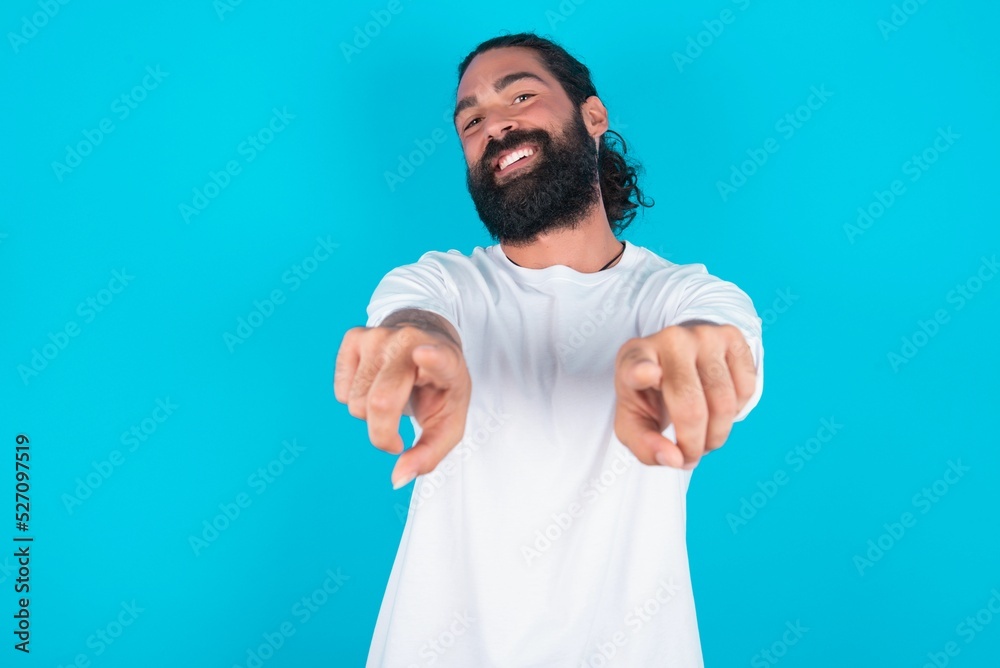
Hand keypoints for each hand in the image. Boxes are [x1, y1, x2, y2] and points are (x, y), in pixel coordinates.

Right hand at [334, 325, 471, 488]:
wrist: (426, 343)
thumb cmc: (438, 388)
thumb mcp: (448, 423)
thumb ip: (428, 455)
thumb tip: (397, 479)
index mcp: (446, 360)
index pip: (439, 358)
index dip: (432, 358)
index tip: (424, 353)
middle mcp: (411, 341)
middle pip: (381, 402)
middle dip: (383, 433)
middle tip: (397, 437)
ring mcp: (379, 335)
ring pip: (356, 402)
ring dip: (370, 415)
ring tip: (392, 398)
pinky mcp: (354, 337)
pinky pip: (341, 391)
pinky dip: (355, 399)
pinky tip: (375, 384)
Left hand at [613, 322, 756, 469]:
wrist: (674, 359)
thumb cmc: (650, 395)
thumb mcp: (634, 421)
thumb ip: (645, 446)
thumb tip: (675, 459)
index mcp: (634, 357)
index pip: (636, 364)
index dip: (641, 371)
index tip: (644, 374)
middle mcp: (670, 340)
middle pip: (691, 406)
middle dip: (694, 444)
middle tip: (690, 456)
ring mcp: (704, 335)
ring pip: (724, 403)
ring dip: (717, 435)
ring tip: (704, 436)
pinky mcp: (732, 336)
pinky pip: (746, 389)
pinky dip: (737, 412)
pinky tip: (718, 407)